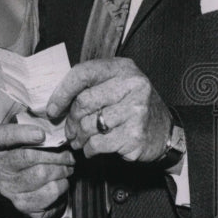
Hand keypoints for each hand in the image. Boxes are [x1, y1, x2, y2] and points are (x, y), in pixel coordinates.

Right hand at [0, 121, 73, 217]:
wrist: (28, 188)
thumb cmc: (29, 155)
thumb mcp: (27, 138)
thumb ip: (35, 128)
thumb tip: (56, 128)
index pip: (1, 136)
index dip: (21, 134)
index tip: (42, 134)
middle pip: (28, 157)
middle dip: (55, 155)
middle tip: (69, 155)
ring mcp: (7, 188)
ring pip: (41, 175)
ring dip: (61, 170)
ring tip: (68, 168)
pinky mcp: (21, 204)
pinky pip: (48, 193)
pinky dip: (61, 186)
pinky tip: (61, 181)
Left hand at [46, 58, 172, 161]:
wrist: (165, 133)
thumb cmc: (132, 108)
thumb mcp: (116, 86)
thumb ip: (91, 86)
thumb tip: (55, 102)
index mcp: (122, 68)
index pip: (82, 74)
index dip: (62, 92)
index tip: (52, 109)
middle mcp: (132, 85)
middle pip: (83, 102)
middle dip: (71, 120)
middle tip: (69, 130)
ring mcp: (136, 110)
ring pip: (88, 125)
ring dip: (79, 137)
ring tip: (80, 140)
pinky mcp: (135, 135)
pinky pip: (98, 143)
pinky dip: (89, 149)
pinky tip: (92, 148)